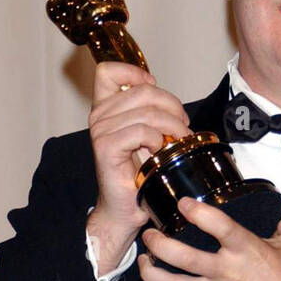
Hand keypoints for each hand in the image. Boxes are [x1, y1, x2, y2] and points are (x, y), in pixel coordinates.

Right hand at [87, 62, 191, 271]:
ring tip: (178, 141)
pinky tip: (161, 152)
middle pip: (142, 91)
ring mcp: (101, 132)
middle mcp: (99, 116)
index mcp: (105, 108)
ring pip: (147, 112)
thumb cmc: (136, 174)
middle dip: (171, 106)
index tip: (154, 89)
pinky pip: (141, 132)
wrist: (124, 209)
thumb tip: (171, 101)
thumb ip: (149, 113)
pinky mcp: (107, 148)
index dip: (135, 73)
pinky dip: (158, 141)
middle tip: (182, 127)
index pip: (109, 71)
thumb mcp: (144, 136)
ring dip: (171, 126)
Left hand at [138, 199, 280, 280]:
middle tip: (150, 233)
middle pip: (181, 255)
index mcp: (248, 250)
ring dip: (152, 270)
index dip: (196, 210)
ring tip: (145, 259)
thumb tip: (276, 202)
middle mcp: (228, 273)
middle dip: (158, 241)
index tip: (184, 203)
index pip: (216, 224)